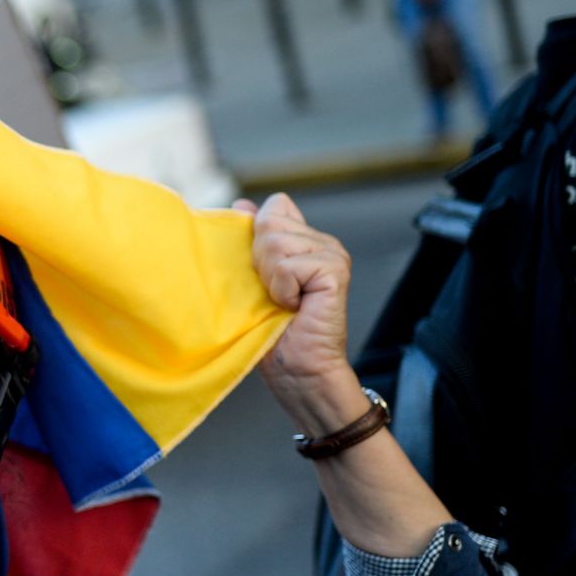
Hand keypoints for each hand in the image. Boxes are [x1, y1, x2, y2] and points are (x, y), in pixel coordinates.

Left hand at [236, 195, 370, 435]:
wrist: (296, 370)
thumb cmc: (271, 332)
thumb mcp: (251, 279)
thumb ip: (249, 241)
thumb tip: (241, 205)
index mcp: (304, 240)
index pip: (276, 206)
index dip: (258, 233)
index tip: (261, 271)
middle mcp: (322, 242)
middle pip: (270, 221)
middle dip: (258, 260)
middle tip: (271, 292)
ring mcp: (332, 254)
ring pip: (276, 242)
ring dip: (269, 278)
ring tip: (282, 300)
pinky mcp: (335, 271)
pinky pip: (288, 265)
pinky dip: (281, 290)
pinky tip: (293, 306)